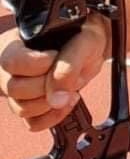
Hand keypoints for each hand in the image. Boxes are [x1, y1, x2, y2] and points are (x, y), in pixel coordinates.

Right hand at [0, 11, 109, 130]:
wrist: (91, 45)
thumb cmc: (85, 35)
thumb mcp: (85, 41)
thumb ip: (69, 65)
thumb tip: (57, 100)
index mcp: (16, 43)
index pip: (12, 61)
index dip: (37, 64)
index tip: (57, 56)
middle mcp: (9, 68)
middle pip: (13, 88)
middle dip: (46, 85)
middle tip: (67, 75)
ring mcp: (17, 89)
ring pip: (21, 108)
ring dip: (50, 102)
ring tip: (70, 89)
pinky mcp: (29, 105)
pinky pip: (33, 123)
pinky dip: (52, 117)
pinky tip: (67, 103)